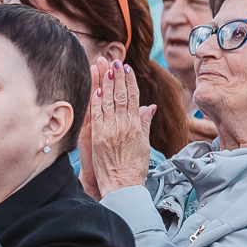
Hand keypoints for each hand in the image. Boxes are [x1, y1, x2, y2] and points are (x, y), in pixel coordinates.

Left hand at [83, 58, 155, 193]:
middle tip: (115, 60)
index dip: (129, 82)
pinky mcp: (99, 138)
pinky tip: (96, 90)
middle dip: (118, 77)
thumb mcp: (144, 144)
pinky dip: (97, 102)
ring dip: (106, 83)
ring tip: (105, 67)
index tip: (127, 68)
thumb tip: (150, 107)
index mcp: (137, 126)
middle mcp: (125, 126)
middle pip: (121, 96)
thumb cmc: (134, 168)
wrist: (124, 186)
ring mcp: (111, 131)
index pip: (133, 98)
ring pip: (109, 102)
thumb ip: (145, 124)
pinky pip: (98, 116)